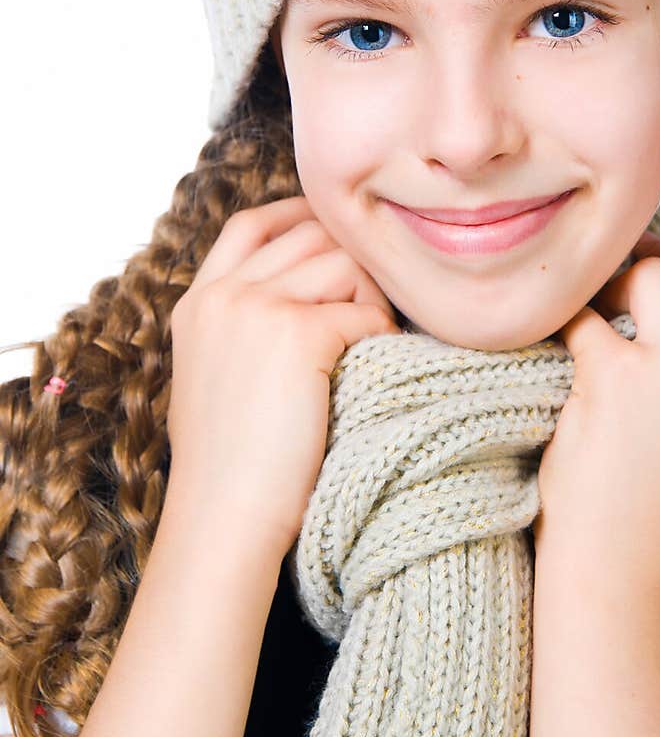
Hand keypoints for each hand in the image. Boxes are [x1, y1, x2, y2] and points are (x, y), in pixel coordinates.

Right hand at [165, 196, 400, 565]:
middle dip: (354, 267)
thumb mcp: (215, 379)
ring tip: (372, 346)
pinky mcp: (298, 334)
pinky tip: (377, 366)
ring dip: (373, 300)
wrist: (226, 517)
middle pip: (311, 236)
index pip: (253, 225)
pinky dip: (383, 335)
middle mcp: (223, 295)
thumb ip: (242, 330)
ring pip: (345, 266)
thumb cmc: (232, 467)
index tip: (342, 240)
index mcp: (198, 304)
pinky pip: (365, 312)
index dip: (303, 219)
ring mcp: (257, 309)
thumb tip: (302, 302)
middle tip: (373, 312)